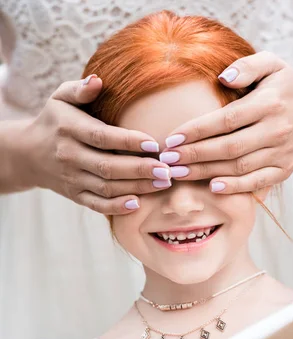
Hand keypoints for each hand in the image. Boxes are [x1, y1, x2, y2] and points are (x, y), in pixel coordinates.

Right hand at [21, 75, 171, 213]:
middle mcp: (69, 156)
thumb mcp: (60, 98)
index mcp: (68, 129)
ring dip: (136, 188)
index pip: (101, 137)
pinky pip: (97, 205)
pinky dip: (117, 207)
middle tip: (167, 170)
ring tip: (162, 183)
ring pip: (107, 187)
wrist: (28, 154)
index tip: (153, 144)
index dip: (128, 141)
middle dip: (140, 170)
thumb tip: (98, 81)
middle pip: (108, 166)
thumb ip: (79, 89)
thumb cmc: (54, 121)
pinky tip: (138, 203)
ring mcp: (72, 179)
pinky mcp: (75, 196)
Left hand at [161, 51, 292, 193]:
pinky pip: (257, 183)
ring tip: (179, 173)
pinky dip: (235, 187)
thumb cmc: (289, 86)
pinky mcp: (285, 170)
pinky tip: (212, 187)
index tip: (172, 137)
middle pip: (228, 148)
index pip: (226, 120)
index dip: (197, 131)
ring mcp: (281, 153)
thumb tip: (222, 77)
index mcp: (269, 103)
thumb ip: (247, 66)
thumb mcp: (273, 64)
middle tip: (167, 161)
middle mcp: (276, 130)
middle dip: (194, 155)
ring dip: (205, 172)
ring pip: (238, 167)